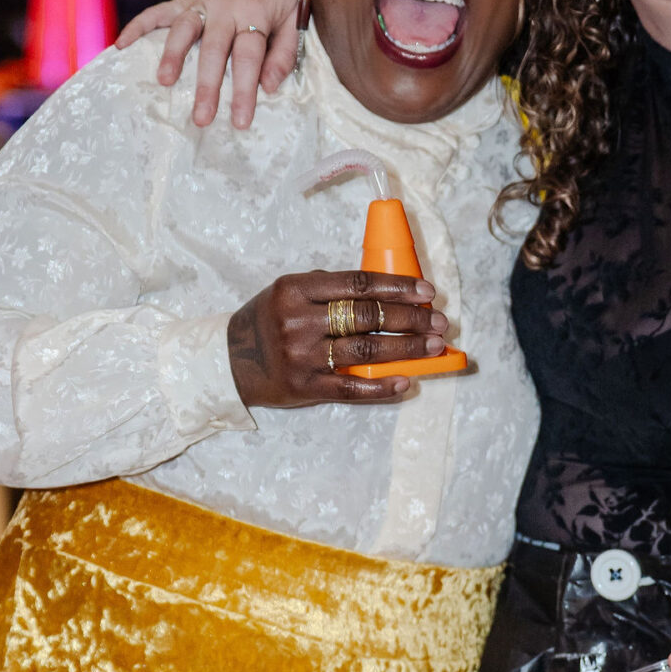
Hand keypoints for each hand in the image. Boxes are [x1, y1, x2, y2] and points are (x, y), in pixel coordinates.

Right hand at [115, 0, 305, 127]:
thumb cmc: (282, 1)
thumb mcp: (297, 21)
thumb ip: (284, 53)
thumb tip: (269, 86)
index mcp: (255, 12)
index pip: (248, 56)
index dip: (244, 89)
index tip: (240, 121)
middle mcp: (224, 6)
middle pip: (213, 48)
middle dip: (206, 84)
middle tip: (201, 117)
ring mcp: (201, 2)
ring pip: (183, 28)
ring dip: (171, 54)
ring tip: (164, 83)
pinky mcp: (185, 0)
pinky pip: (158, 11)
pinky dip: (138, 26)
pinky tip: (121, 45)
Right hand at [227, 270, 446, 407]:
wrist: (231, 361)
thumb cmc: (269, 320)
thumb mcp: (289, 292)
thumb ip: (329, 288)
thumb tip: (387, 289)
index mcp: (296, 290)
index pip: (358, 284)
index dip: (397, 287)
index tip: (426, 291)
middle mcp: (299, 321)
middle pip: (367, 316)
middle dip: (410, 318)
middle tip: (439, 321)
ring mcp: (302, 356)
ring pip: (366, 350)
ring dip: (406, 348)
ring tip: (434, 345)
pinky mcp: (305, 387)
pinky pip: (351, 387)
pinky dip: (382, 386)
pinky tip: (406, 382)